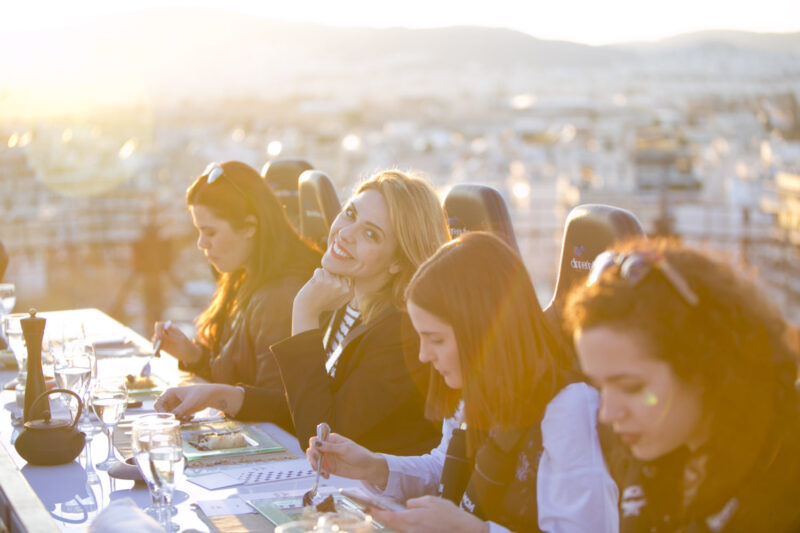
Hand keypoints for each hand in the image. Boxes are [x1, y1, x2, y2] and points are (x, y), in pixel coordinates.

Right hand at [153, 321, 200, 363]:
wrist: (191, 355)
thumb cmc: (188, 346)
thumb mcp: (181, 341)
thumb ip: (172, 336)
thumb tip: (163, 332)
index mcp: (172, 329)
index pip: (160, 325)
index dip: (157, 330)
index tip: (159, 337)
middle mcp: (167, 333)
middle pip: (156, 333)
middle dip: (155, 340)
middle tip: (158, 348)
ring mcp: (165, 340)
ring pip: (155, 340)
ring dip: (154, 347)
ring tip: (158, 354)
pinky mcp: (163, 346)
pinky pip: (156, 347)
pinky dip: (156, 351)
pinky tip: (159, 356)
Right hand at [154, 384, 244, 418]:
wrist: (212, 396)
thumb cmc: (200, 395)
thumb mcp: (189, 404)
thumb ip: (178, 411)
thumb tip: (170, 419)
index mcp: (169, 393)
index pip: (158, 404)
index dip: (161, 412)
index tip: (170, 418)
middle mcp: (170, 399)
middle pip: (162, 412)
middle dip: (169, 418)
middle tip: (179, 420)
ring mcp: (175, 405)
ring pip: (169, 416)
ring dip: (176, 420)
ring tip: (187, 418)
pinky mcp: (181, 410)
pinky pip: (176, 418)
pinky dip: (182, 420)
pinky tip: (191, 417)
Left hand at [292, 268, 353, 334]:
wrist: (308, 310)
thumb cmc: (323, 304)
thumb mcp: (340, 301)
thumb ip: (347, 290)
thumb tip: (352, 276)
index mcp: (349, 292)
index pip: (345, 275)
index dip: (336, 280)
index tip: (330, 290)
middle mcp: (343, 287)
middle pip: (337, 271)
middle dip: (329, 278)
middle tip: (324, 290)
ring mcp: (332, 283)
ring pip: (328, 270)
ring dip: (322, 277)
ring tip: (319, 288)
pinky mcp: (321, 280)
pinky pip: (319, 271)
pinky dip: (314, 276)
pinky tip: (314, 286)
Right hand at [306, 432, 387, 487]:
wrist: (367, 468)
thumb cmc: (359, 455)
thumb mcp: (344, 449)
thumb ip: (330, 447)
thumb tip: (316, 443)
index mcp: (331, 439)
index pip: (316, 440)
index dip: (313, 446)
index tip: (317, 453)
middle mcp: (327, 448)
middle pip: (312, 450)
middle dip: (312, 458)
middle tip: (317, 465)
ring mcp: (328, 459)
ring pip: (313, 460)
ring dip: (314, 466)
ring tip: (321, 472)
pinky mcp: (329, 468)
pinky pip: (319, 470)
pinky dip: (320, 473)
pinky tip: (326, 476)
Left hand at [371, 496, 488, 532]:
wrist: (464, 531)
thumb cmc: (449, 515)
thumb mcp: (431, 501)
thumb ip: (415, 503)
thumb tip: (407, 506)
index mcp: (411, 519)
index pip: (387, 517)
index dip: (376, 512)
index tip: (368, 508)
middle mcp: (410, 531)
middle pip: (391, 526)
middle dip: (383, 518)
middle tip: (374, 511)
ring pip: (399, 530)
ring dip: (394, 523)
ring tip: (389, 515)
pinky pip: (408, 532)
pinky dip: (404, 527)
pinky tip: (406, 521)